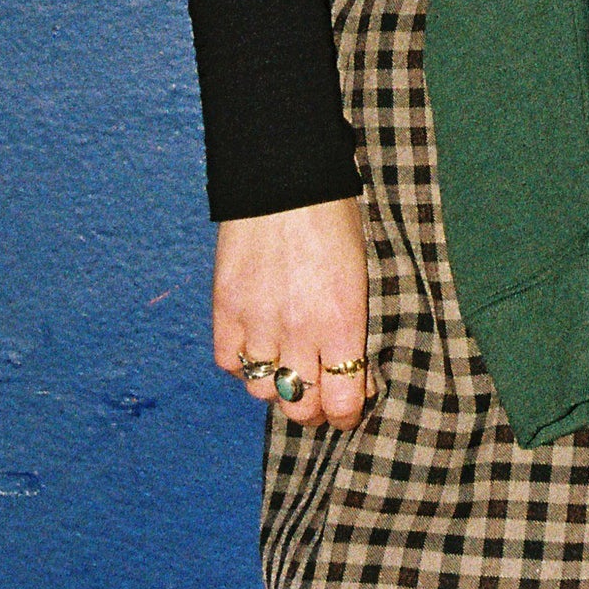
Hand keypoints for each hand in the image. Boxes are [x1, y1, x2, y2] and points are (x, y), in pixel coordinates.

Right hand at [212, 197, 372, 431]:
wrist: (285, 175)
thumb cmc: (335, 218)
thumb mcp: (362, 272)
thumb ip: (357, 325)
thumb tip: (359, 372)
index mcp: (344, 320)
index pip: (343, 401)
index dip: (347, 413)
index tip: (349, 407)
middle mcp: (300, 331)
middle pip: (301, 406)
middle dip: (313, 408)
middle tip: (318, 393)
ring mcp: (258, 322)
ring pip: (262, 392)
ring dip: (276, 385)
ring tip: (285, 363)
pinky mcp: (226, 308)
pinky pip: (229, 363)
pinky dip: (242, 363)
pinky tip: (256, 344)